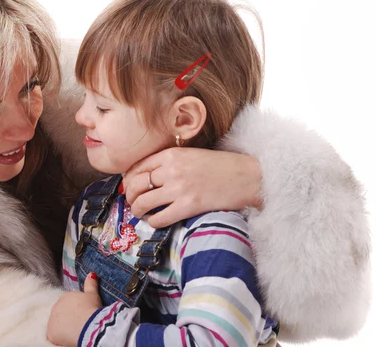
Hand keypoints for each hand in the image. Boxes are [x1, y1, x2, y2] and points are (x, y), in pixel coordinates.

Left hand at [47, 273, 102, 346]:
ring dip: (64, 328)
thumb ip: (90, 284)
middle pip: (61, 314)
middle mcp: (55, 306)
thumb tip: (91, 273)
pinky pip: (55, 336)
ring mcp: (51, 320)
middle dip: (69, 318)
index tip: (83, 315)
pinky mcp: (51, 333)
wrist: (88, 324)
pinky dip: (61, 337)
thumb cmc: (92, 308)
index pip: (68, 304)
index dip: (76, 310)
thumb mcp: (93, 294)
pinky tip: (70, 338)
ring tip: (76, 331)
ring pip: (57, 325)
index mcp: (64, 297)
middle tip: (80, 324)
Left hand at [123, 147, 262, 227]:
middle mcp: (171, 170)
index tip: (129, 187)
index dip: (128, 180)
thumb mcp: (191, 154)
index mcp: (171, 154)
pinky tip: (156, 221)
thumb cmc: (220, 166)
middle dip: (130, 196)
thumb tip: (146, 176)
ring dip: (138, 210)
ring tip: (141, 213)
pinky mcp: (188, 206)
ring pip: (143, 203)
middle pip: (135, 185)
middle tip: (133, 202)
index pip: (137, 167)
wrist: (247, 177)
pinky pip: (159, 218)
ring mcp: (179, 188)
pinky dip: (153, 222)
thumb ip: (169, 162)